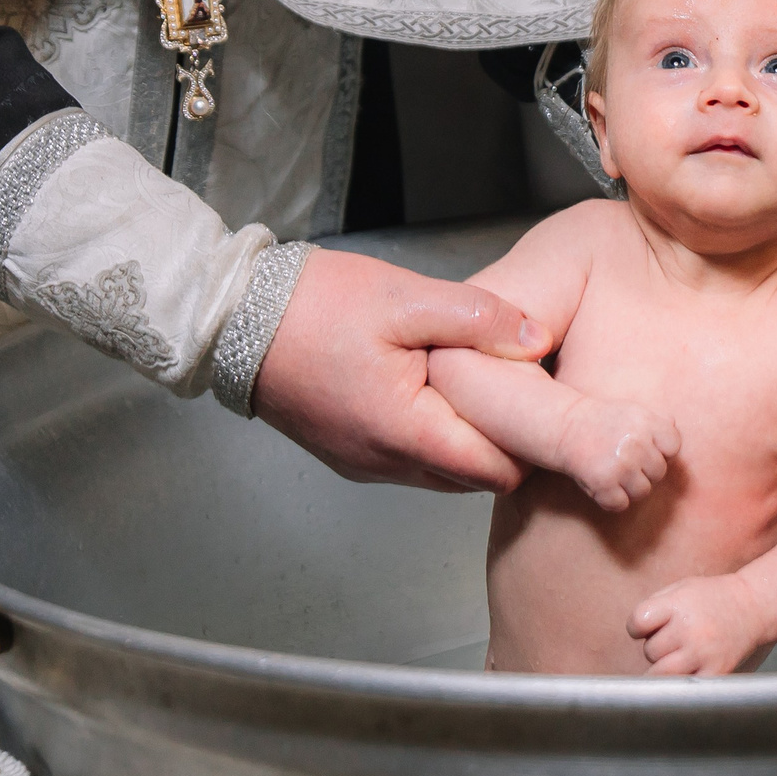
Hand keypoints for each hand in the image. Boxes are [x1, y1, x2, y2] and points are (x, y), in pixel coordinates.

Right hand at [255, 249, 550, 493]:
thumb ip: (481, 319)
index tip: (541, 392)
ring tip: (472, 380)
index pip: (500, 470)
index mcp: (404, 432)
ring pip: (446, 472)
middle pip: (477, 478)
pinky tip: (433, 388)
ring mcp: (366, 464)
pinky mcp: (352, 454)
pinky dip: (435, 434)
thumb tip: (539, 340)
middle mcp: (385, 463)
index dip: (531, 435)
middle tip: (513, 382)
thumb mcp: (407, 297)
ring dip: (467, 436)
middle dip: (504, 439)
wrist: (235, 317)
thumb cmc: (313, 306)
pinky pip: (413, 460)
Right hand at [557, 396, 679, 511]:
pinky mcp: (603, 483)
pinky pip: (621, 504)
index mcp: (647, 423)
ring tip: (614, 472)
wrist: (567, 426)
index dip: (661, 451)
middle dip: (644, 470)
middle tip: (624, 459)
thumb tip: (674, 433)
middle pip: (659, 473)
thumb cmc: (605, 421)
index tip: (645, 448)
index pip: (673, 448)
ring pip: (643, 491)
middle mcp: (637, 444)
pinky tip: (602, 484)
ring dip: (629, 487)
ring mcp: (621, 465)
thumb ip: (659, 422)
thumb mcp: (634, 411)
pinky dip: (611, 499)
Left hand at [630, 572, 770, 674]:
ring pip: (662, 673)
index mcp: (678, 605)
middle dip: (656, 648)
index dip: (638, 627)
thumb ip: (654, 607)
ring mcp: (703, 653)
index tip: (647, 627)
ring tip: (680, 655)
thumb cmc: (711, 598)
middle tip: (673, 641)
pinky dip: (682, 682)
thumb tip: (632, 635)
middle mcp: (689, 630)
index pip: (637, 623)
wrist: (753, 606)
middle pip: (650, 651)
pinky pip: (684, 687)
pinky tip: (690, 670)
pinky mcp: (716, 672)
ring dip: (665, 667)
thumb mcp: (681, 588)